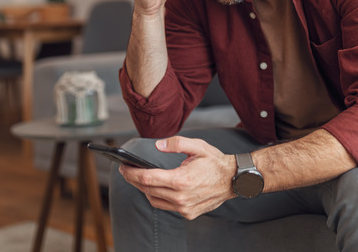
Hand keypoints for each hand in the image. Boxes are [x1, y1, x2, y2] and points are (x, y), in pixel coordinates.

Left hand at [119, 136, 236, 219]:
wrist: (234, 180)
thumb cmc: (216, 162)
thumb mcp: (197, 146)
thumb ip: (176, 143)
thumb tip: (157, 145)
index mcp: (181, 180)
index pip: (147, 178)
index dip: (131, 172)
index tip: (123, 167)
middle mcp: (181, 197)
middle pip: (147, 190)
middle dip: (134, 180)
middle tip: (127, 170)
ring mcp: (185, 208)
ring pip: (154, 201)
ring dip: (145, 190)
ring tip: (140, 178)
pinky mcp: (189, 213)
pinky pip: (166, 206)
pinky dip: (159, 197)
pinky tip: (158, 188)